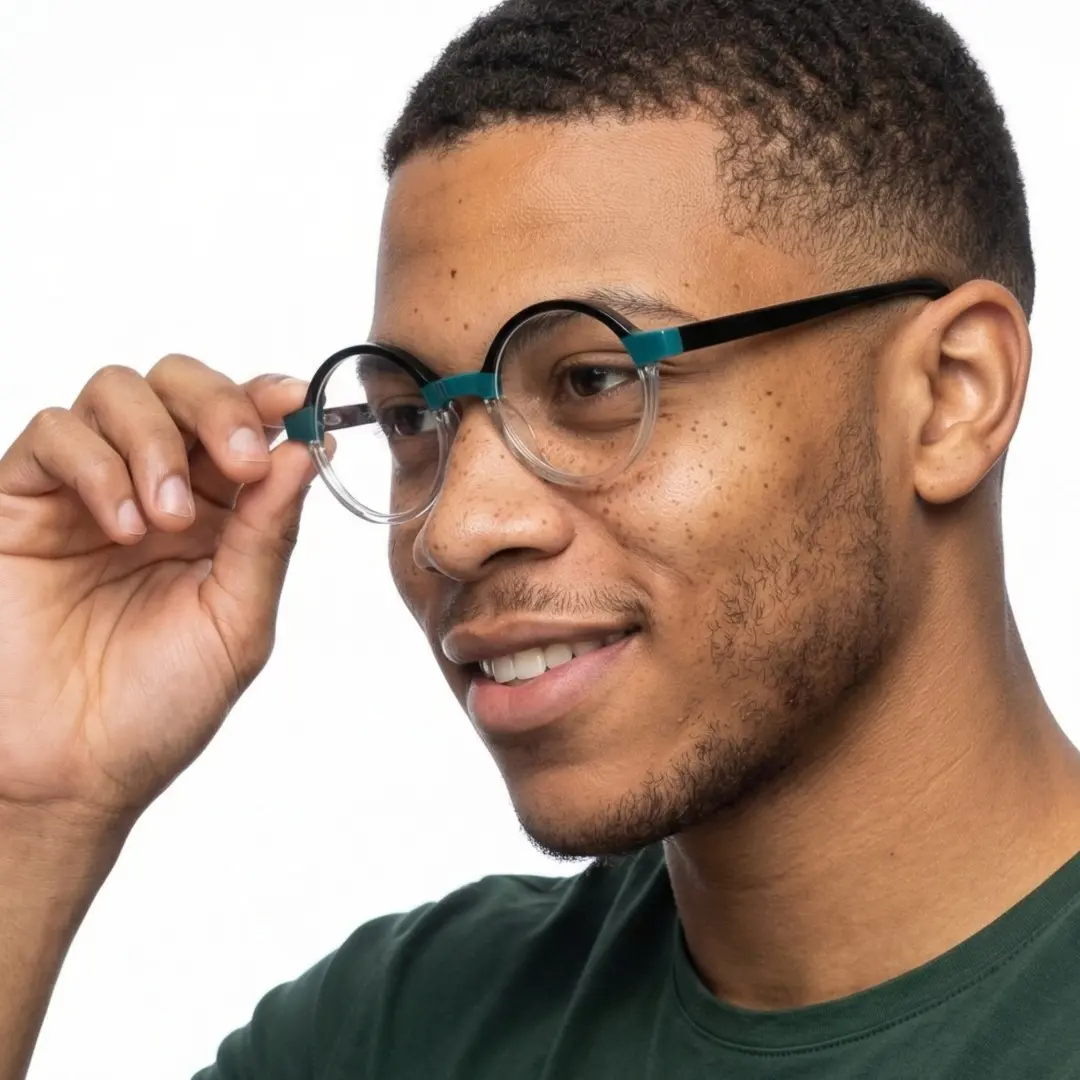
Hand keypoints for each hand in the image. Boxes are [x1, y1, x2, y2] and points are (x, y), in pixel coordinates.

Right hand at [0, 356, 316, 828]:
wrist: (68, 771)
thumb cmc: (157, 706)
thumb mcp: (237, 622)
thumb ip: (267, 536)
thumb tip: (304, 452)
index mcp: (220, 514)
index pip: (242, 424)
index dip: (269, 399)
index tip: (297, 400)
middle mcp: (157, 488)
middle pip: (181, 384)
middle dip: (217, 405)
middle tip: (237, 461)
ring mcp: (89, 490)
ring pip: (119, 392)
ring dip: (157, 442)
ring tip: (169, 520)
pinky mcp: (23, 500)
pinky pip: (55, 434)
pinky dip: (98, 466)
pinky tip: (122, 529)